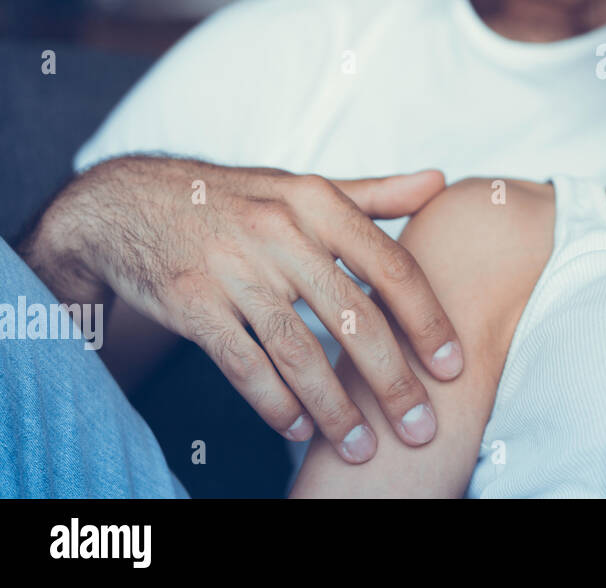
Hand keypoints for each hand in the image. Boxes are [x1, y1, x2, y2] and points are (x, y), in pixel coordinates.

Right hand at [27, 157, 460, 462]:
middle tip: (420, 426)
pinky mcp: (190, 301)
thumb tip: (439, 182)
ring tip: (362, 448)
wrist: (128, 204)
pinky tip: (298, 429)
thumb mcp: (302, 187)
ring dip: (334, 409)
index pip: (391, 267)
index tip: (453, 366)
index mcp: (317, 202)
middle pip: (353, 318)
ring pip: (299, 351)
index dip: (428, 320)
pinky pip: (243, 363)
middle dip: (392, 381)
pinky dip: (274, 402)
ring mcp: (233, 267)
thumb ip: (373, 193)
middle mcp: (280, 231)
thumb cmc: (236, 200)